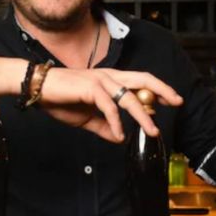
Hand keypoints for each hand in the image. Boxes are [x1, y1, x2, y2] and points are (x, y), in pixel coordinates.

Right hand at [39, 67, 182, 142]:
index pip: (140, 81)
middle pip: (143, 79)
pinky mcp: (90, 88)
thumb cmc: (60, 99)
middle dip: (162, 90)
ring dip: (143, 116)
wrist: (38, 88)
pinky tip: (119, 134)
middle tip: (178, 101)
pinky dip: (116, 123)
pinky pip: (109, 107)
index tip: (171, 101)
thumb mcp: (86, 119)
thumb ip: (104, 127)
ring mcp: (100, 80)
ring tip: (152, 131)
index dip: (158, 90)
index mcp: (110, 80)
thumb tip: (121, 139)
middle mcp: (109, 76)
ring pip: (129, 97)